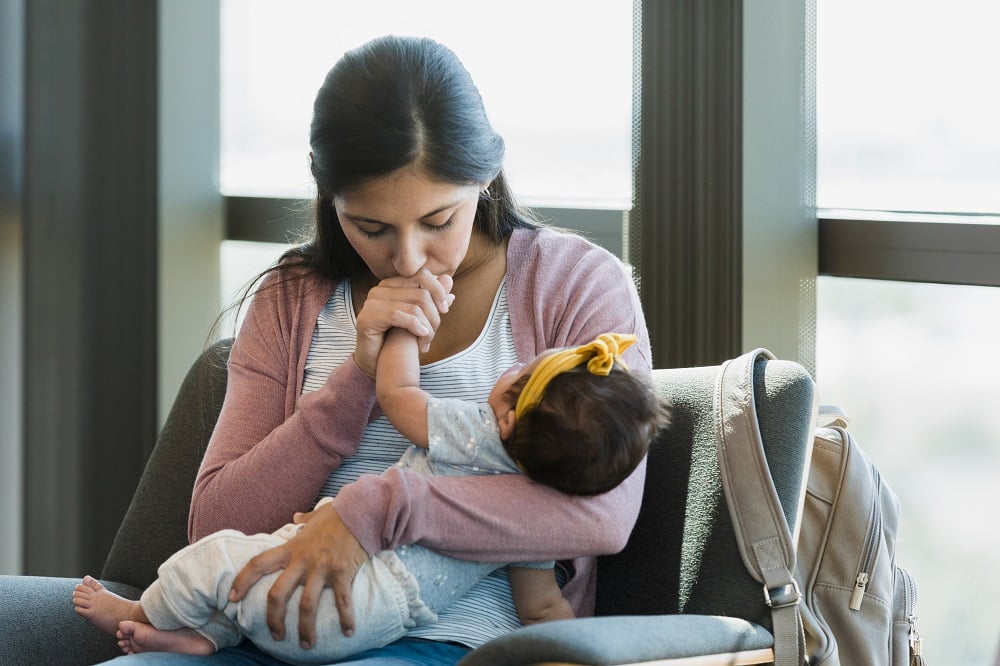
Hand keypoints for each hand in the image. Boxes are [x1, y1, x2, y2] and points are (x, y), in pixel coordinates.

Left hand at [229, 503, 368, 646]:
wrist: (362, 510)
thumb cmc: (339, 513)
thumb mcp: (317, 516)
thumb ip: (304, 521)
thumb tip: (296, 518)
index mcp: (292, 548)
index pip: (259, 564)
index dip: (242, 581)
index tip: (232, 599)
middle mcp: (303, 561)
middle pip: (278, 594)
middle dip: (273, 618)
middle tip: (276, 636)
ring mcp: (322, 568)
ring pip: (306, 605)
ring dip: (305, 629)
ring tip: (306, 644)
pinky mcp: (342, 573)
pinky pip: (342, 601)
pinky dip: (345, 618)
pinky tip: (348, 632)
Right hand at [354, 269, 453, 375]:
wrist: (375, 364)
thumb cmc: (396, 341)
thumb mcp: (420, 318)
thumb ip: (432, 298)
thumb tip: (448, 279)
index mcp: (392, 285)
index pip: (422, 276)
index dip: (438, 291)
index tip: (444, 310)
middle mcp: (379, 289)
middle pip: (421, 293)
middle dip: (434, 316)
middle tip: (432, 334)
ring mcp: (371, 302)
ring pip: (413, 306)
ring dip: (427, 328)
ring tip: (425, 343)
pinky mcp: (367, 317)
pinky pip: (398, 316)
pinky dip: (415, 327)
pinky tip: (421, 339)